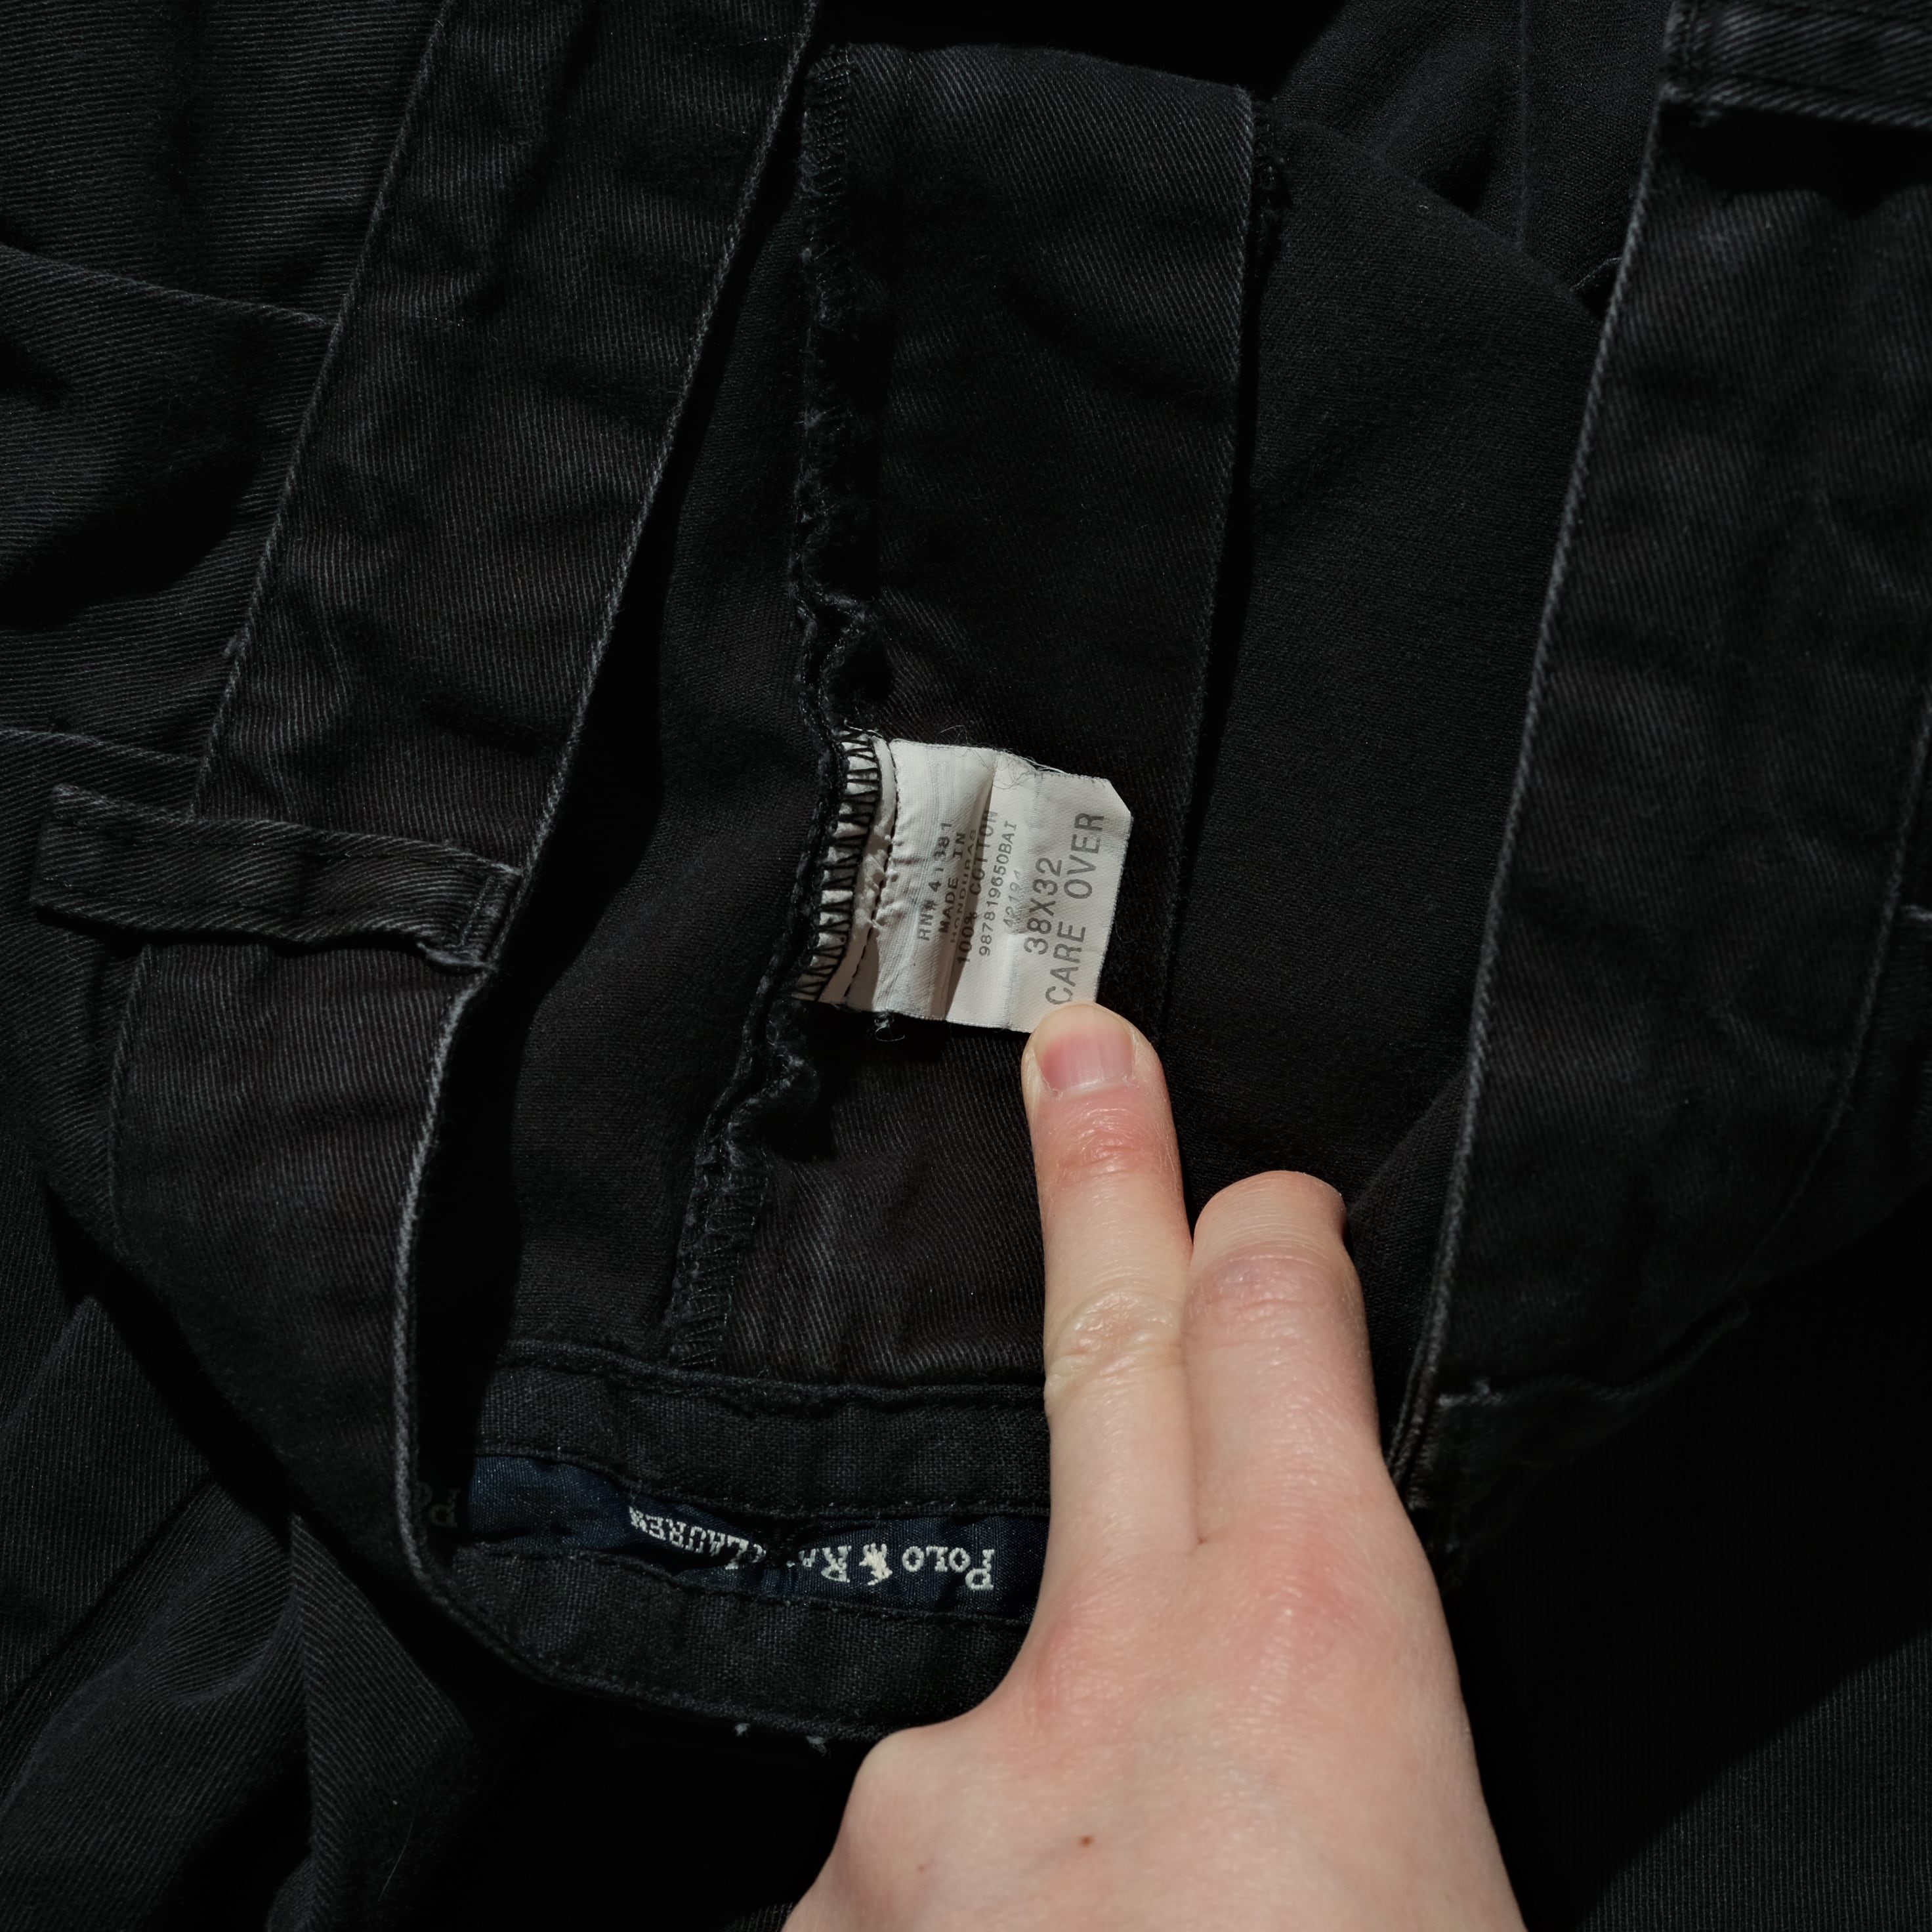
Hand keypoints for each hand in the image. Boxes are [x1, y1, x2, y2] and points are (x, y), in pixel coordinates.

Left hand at [787, 1003, 1523, 1930]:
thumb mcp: (1446, 1871)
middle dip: (1099, 1189)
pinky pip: (916, 1865)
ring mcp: (930, 1788)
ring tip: (1125, 1904)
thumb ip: (1361, 1736)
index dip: (1267, 1238)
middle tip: (1074, 1049)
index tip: (1260, 1195)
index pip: (1275, 1340)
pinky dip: (972, 1905)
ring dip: (1056, 1764)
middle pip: (1103, 1360)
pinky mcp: (826, 1906)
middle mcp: (1095, 1681)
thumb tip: (1323, 1735)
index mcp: (1307, 1664)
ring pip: (1000, 1700)